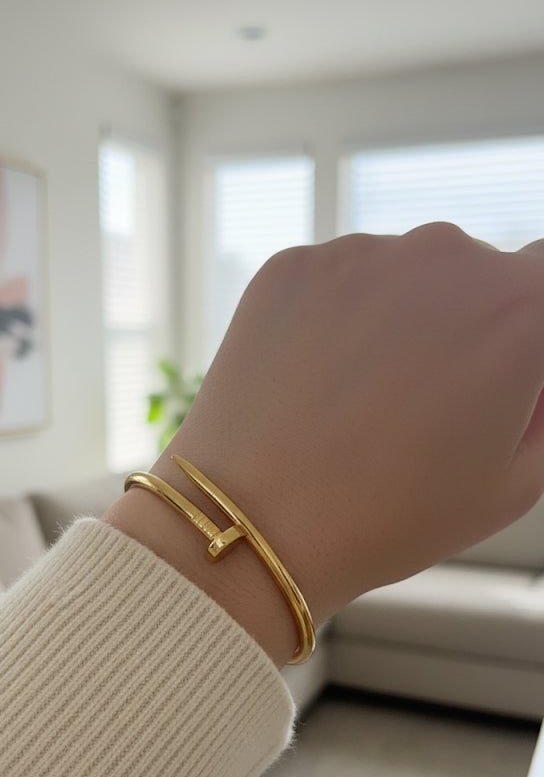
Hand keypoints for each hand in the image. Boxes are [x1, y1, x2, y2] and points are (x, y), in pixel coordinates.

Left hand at [107, 224, 543, 663]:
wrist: (259, 522)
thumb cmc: (394, 515)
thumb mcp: (519, 479)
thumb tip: (531, 365)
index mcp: (520, 306)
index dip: (527, 330)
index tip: (501, 370)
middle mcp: (445, 254)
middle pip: (472, 274)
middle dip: (462, 325)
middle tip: (422, 402)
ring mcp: (362, 253)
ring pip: (399, 276)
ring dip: (393, 320)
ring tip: (357, 402)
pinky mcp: (294, 265)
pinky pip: (335, 282)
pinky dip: (331, 319)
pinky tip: (314, 383)